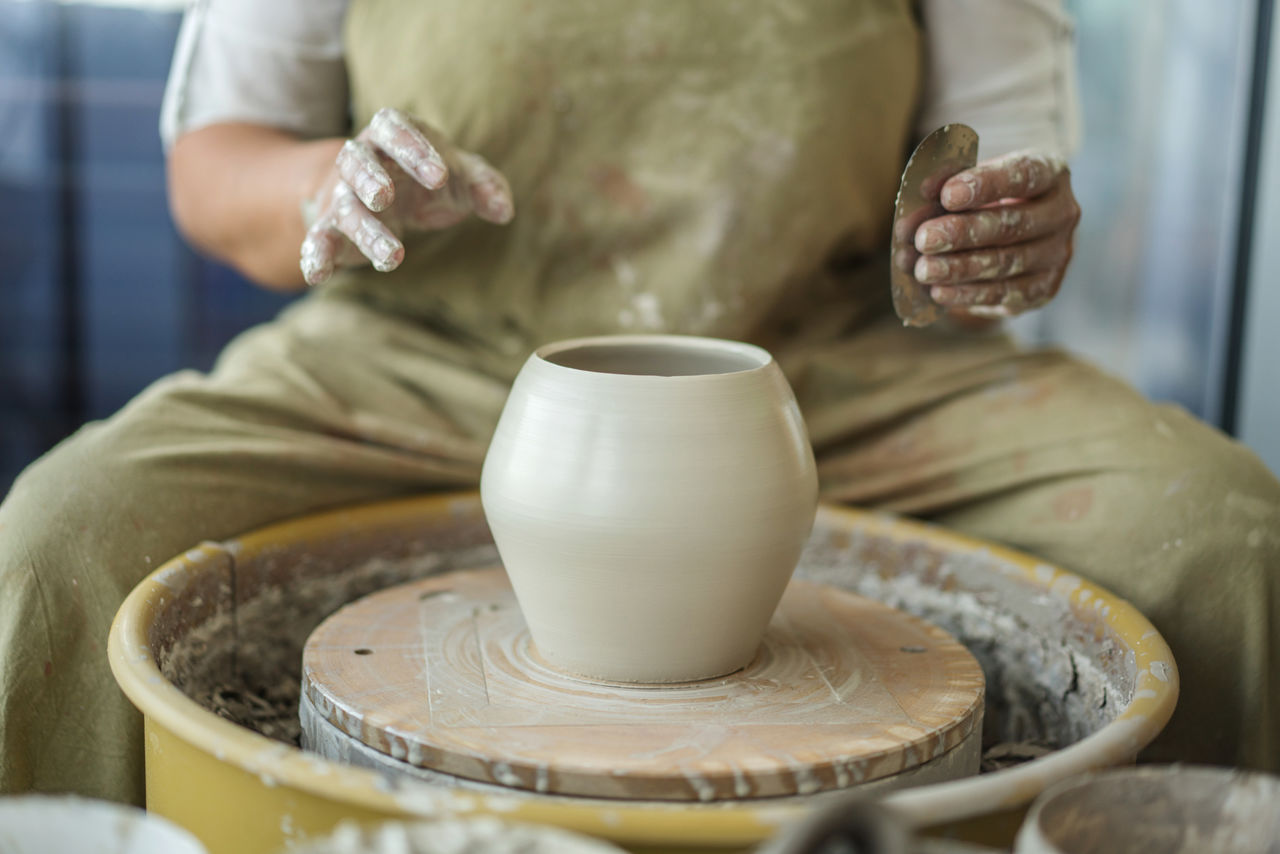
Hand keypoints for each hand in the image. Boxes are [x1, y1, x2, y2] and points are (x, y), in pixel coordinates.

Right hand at [300, 108, 513, 285]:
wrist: (389, 192)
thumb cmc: (431, 176)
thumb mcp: (461, 175)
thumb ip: (485, 185)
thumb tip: (505, 210)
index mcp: (393, 135)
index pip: (395, 129)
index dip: (413, 148)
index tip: (439, 175)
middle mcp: (362, 160)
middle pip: (356, 162)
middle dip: (368, 178)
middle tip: (385, 196)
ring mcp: (344, 195)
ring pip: (347, 208)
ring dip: (365, 232)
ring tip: (393, 258)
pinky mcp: (334, 229)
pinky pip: (319, 239)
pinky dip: (315, 255)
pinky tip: (316, 275)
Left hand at [907, 150, 1079, 317]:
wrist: (1015, 235)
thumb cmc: (986, 198)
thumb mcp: (975, 179)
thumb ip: (950, 182)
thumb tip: (926, 192)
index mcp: (1050, 173)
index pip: (1024, 175)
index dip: (986, 185)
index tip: (947, 195)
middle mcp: (1062, 214)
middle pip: (1013, 223)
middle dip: (963, 232)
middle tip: (924, 239)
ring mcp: (1056, 254)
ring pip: (1007, 262)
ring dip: (960, 268)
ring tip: (923, 269)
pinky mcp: (1042, 288)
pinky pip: (1004, 294)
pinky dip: (968, 294)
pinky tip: (938, 291)